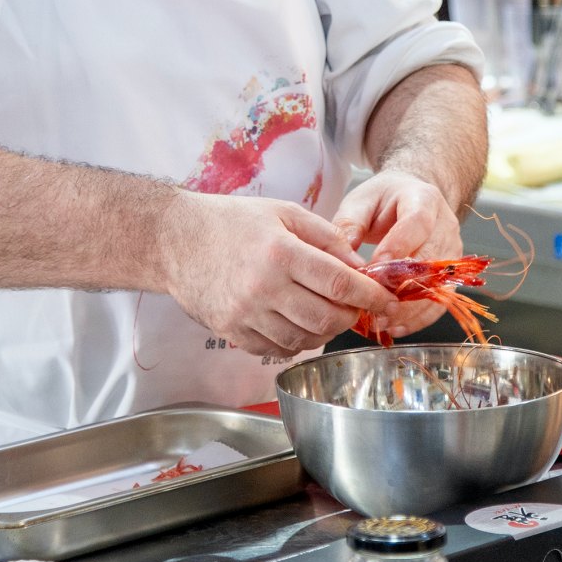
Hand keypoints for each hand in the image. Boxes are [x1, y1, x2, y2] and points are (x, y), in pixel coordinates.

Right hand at [161, 191, 395, 359]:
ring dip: (326, 332)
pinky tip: (299, 324)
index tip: (384, 299)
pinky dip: (296, 341)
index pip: (338, 282)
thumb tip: (360, 267)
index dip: (368, 295)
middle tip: (357, 308)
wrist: (177, 240)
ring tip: (329, 315)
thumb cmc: (232, 221)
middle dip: (351, 317)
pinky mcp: (231, 332)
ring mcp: (245, 314)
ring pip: (304, 339)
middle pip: (326, 318)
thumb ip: (326, 237)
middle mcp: (263, 287)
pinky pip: (276, 348)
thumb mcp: (284, 212)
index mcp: (280, 253)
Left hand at [333, 170, 464, 337]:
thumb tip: (340, 259)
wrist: (412, 197)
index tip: (374, 268)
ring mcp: (452, 252)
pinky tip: (395, 327)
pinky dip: (418, 318)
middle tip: (373, 303)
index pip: (417, 223)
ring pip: (438, 286)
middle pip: (431, 261)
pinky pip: (439, 302)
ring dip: (410, 308)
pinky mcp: (450, 275)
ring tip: (381, 321)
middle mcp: (446, 226)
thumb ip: (350, 224)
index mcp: (424, 200)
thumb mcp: (361, 201)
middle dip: (402, 286)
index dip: (398, 247)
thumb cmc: (384, 200)